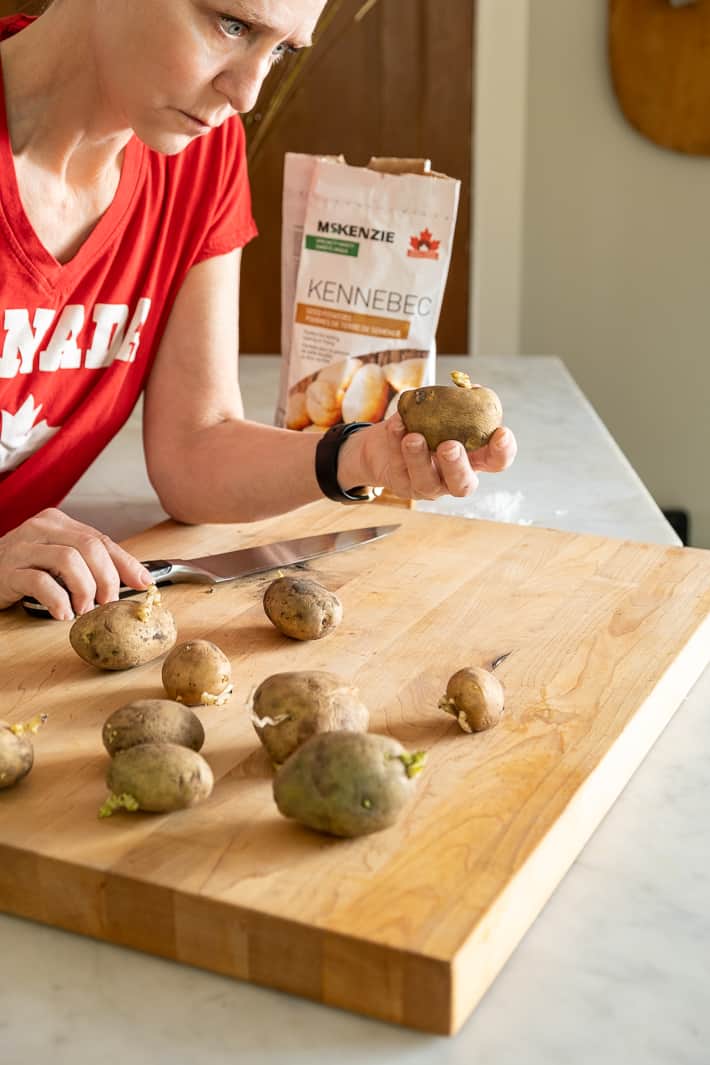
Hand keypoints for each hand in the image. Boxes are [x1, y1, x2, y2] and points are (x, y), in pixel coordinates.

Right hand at [0, 509, 152, 619]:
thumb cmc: (23, 570)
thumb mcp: (59, 561)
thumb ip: (92, 565)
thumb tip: (139, 578)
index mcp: (58, 523)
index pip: (101, 540)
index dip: (126, 563)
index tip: (144, 584)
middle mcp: (41, 528)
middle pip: (89, 547)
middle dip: (106, 579)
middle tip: (106, 603)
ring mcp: (22, 547)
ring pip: (69, 560)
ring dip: (84, 590)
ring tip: (82, 610)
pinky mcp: (7, 570)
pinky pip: (40, 581)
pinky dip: (58, 600)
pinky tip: (62, 613)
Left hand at [341, 415, 516, 501]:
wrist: (385, 443)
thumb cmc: (424, 425)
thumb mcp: (443, 412)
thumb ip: (457, 402)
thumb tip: (469, 387)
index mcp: (473, 458)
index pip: (497, 461)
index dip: (504, 451)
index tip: (502, 432)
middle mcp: (453, 477)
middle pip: (463, 485)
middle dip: (457, 466)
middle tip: (450, 446)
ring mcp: (428, 486)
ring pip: (427, 483)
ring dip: (420, 459)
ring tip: (413, 437)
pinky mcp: (402, 485)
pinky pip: (398, 468)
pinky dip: (396, 445)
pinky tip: (396, 426)